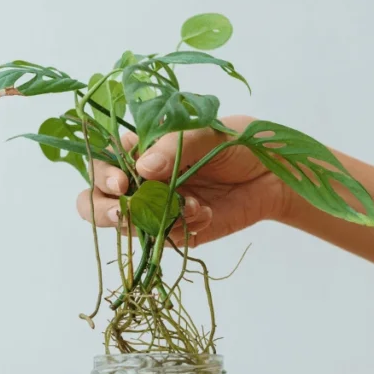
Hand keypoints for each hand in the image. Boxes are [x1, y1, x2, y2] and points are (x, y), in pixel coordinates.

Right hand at [75, 115, 292, 247]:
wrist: (275, 177)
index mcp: (143, 148)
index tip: (121, 181)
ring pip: (125, 224)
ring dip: (153, 220)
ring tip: (192, 207)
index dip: (103, 173)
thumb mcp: (210, 134)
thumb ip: (175, 147)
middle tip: (122, 213)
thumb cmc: (241, 144)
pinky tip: (205, 214)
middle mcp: (141, 179)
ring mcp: (155, 207)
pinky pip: (159, 239)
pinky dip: (179, 228)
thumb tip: (142, 167)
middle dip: (102, 209)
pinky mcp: (173, 231)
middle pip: (98, 198)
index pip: (105, 160)